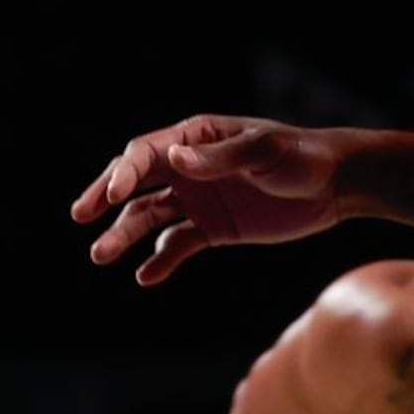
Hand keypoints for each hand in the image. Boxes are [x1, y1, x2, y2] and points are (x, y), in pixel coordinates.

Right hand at [72, 115, 358, 285]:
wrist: (334, 186)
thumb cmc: (297, 157)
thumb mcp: (261, 152)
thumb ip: (219, 157)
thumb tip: (175, 157)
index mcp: (193, 138)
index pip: (145, 152)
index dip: (125, 171)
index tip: (113, 194)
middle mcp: (187, 167)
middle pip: (136, 182)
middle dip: (105, 196)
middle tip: (79, 215)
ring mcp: (199, 199)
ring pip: (150, 216)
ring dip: (125, 233)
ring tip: (101, 255)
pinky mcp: (214, 228)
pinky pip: (179, 244)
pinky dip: (161, 259)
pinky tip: (144, 276)